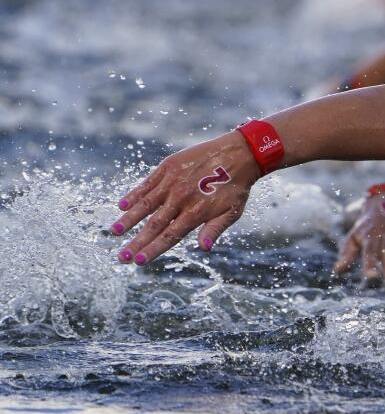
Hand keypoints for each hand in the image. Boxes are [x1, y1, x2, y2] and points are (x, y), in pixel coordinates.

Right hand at [110, 132, 259, 264]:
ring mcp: (173, 182)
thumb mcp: (232, 211)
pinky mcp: (168, 167)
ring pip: (145, 204)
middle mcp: (181, 198)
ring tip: (114, 231)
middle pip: (154, 225)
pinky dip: (134, 194)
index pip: (169, 236)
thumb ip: (214, 229)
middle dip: (136, 242)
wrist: (240, 153)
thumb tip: (204, 248)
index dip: (153, 249)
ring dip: (129, 219)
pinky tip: (122, 205)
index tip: (138, 261)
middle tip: (120, 256)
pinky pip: (147, 183)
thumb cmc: (237, 186)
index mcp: (196, 212)